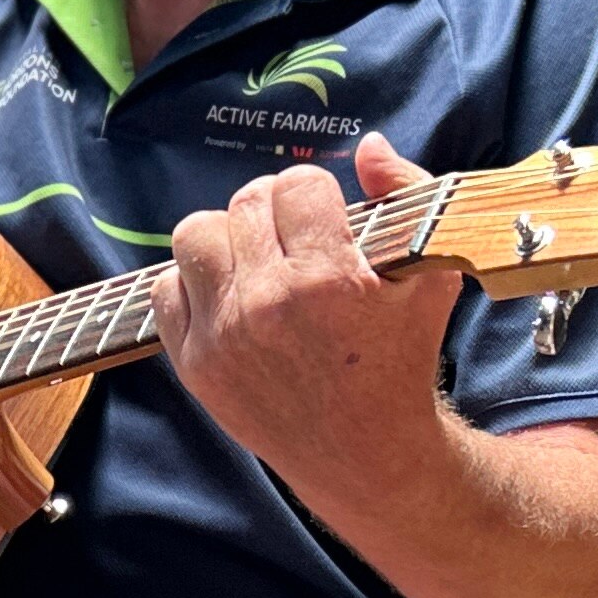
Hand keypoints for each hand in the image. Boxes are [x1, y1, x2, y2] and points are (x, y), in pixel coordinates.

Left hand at [143, 133, 463, 494]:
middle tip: (294, 241)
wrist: (366, 452)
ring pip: (195, 234)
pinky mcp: (195, 365)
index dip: (316, 194)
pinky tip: (228, 297)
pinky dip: (192, 284)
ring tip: (254, 260)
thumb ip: (407, 195)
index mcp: (329, 278)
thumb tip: (367, 145)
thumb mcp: (431, 276)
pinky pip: (166, 289)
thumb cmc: (402, 357)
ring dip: (226, 237)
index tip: (327, 220)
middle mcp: (270, 304)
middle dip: (274, 211)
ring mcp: (225, 335)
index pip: (297, 183)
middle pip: (246, 201)